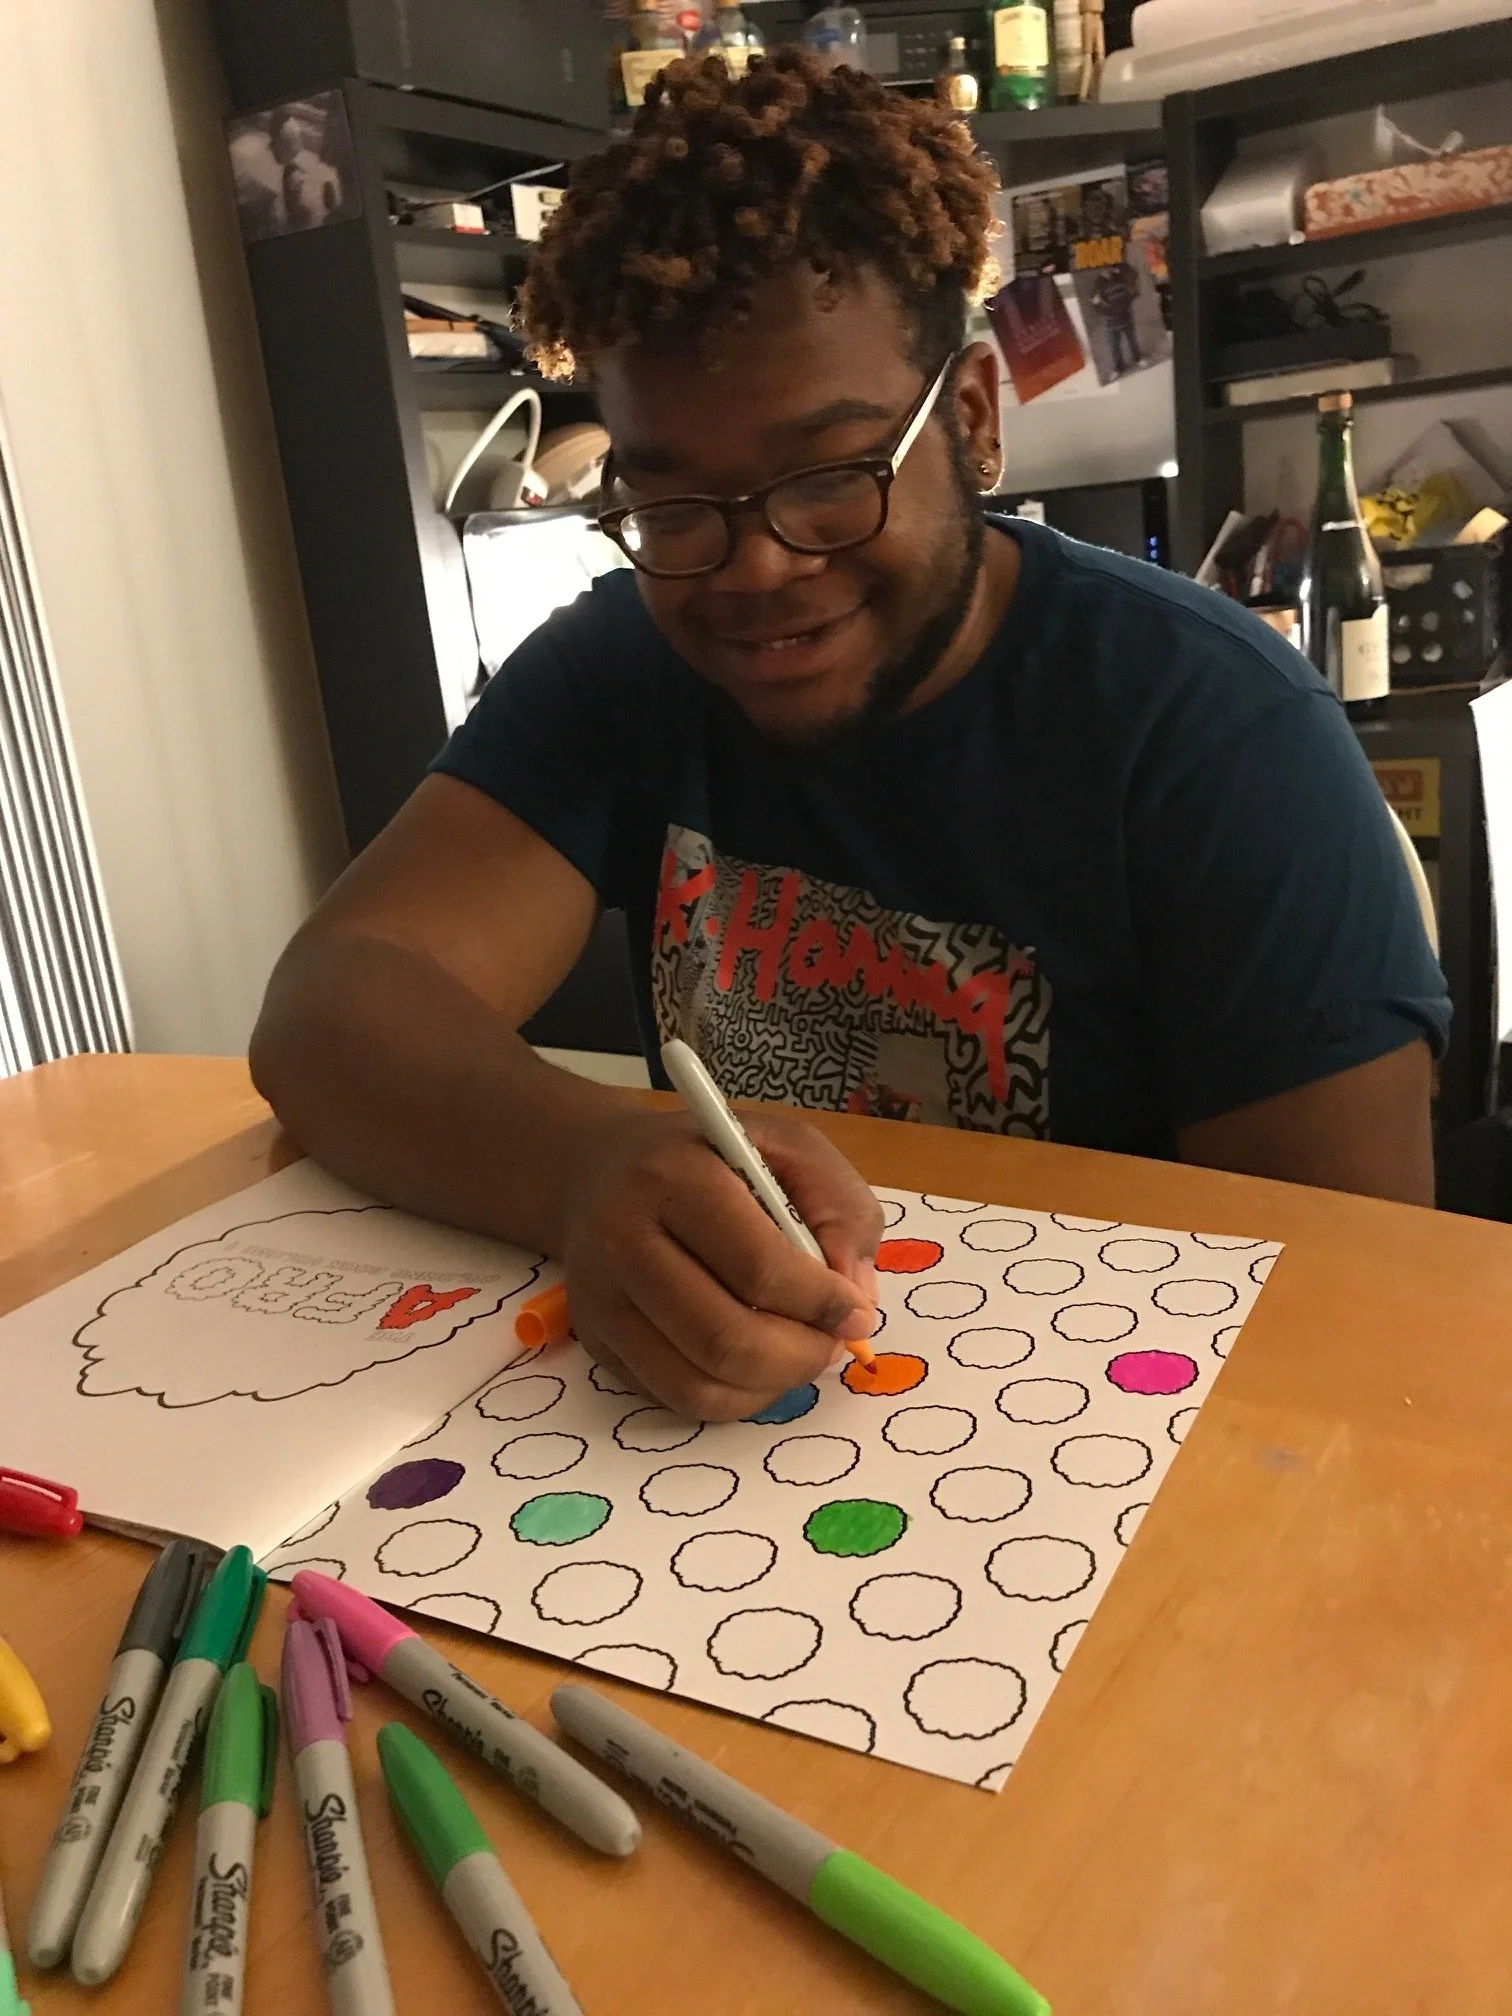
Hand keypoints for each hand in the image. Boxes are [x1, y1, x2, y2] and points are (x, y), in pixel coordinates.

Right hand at [559, 1109, 881, 1421]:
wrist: (600, 1169)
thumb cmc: (709, 1158)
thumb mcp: (787, 1146)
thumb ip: (840, 1208)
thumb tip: (856, 1300)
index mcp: (673, 1177)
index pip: (757, 1267)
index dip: (821, 1303)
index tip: (857, 1314)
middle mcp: (620, 1239)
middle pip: (724, 1339)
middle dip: (800, 1356)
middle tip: (832, 1345)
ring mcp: (598, 1299)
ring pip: (697, 1385)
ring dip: (770, 1387)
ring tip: (799, 1356)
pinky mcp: (595, 1340)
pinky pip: (674, 1398)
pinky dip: (733, 1399)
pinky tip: (757, 1366)